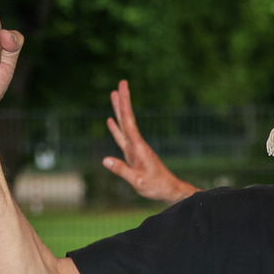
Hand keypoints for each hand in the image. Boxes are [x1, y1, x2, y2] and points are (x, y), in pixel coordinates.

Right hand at [102, 80, 198, 204]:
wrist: (169, 190)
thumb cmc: (156, 187)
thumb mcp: (138, 182)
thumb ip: (122, 171)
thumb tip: (105, 160)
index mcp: (138, 148)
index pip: (128, 123)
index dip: (124, 106)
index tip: (122, 89)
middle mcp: (137, 144)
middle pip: (128, 119)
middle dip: (124, 101)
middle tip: (121, 83)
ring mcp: (135, 148)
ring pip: (124, 125)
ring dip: (119, 110)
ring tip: (113, 95)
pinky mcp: (133, 154)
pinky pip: (122, 137)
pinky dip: (116, 128)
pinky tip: (111, 120)